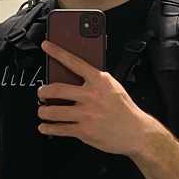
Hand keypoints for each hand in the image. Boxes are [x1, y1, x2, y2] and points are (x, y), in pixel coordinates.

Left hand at [37, 39, 153, 155]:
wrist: (136, 132)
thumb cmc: (124, 109)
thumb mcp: (112, 86)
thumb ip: (95, 80)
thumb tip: (74, 75)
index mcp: (99, 80)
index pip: (73, 61)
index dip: (57, 52)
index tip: (46, 46)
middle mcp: (91, 96)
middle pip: (56, 89)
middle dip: (43, 91)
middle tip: (42, 92)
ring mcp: (86, 114)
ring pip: (54, 111)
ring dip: (43, 111)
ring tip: (42, 110)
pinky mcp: (84, 131)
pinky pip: (59, 129)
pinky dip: (48, 128)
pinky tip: (45, 127)